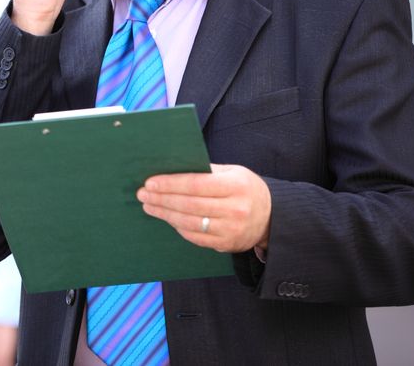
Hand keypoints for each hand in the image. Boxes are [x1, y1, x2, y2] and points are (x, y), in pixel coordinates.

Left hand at [136, 164, 270, 252]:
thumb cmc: (245, 188)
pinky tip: (167, 217)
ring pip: (189, 222)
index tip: (150, 182)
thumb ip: (207, 171)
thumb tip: (172, 168)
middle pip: (189, 205)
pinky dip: (178, 227)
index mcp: (236, 186)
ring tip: (149, 205)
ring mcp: (231, 230)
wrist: (271, 217)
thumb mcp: (233, 172)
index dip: (171, 184)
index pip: (196, 184)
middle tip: (142, 194)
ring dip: (165, 214)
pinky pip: (195, 237)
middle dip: (162, 199)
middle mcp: (235, 209)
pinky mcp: (226, 244)